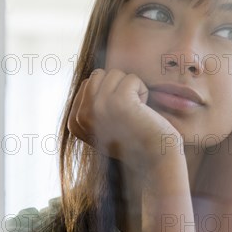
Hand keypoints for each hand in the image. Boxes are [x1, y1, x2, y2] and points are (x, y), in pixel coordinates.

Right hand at [67, 68, 181, 169]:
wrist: (156, 158)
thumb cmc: (136, 139)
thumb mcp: (105, 124)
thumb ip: (93, 105)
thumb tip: (95, 74)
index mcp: (75, 122)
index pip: (88, 83)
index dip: (110, 94)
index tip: (118, 118)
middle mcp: (81, 116)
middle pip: (99, 75)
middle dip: (119, 87)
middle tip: (129, 112)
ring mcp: (98, 108)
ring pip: (115, 73)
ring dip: (131, 88)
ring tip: (136, 111)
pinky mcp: (119, 101)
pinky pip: (131, 78)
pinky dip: (143, 91)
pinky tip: (144, 111)